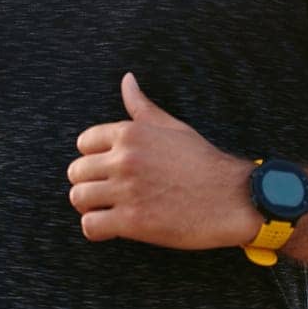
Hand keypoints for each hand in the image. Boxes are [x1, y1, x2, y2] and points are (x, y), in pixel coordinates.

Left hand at [67, 72, 261, 250]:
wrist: (231, 197)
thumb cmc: (203, 162)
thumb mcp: (171, 126)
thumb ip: (142, 106)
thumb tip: (127, 80)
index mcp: (130, 133)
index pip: (83, 143)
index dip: (94, 158)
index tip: (108, 169)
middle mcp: (124, 159)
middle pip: (76, 172)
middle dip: (89, 183)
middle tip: (107, 192)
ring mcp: (126, 190)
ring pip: (78, 198)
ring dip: (90, 206)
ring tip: (107, 209)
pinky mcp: (132, 221)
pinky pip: (90, 226)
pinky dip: (97, 228)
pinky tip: (112, 227)